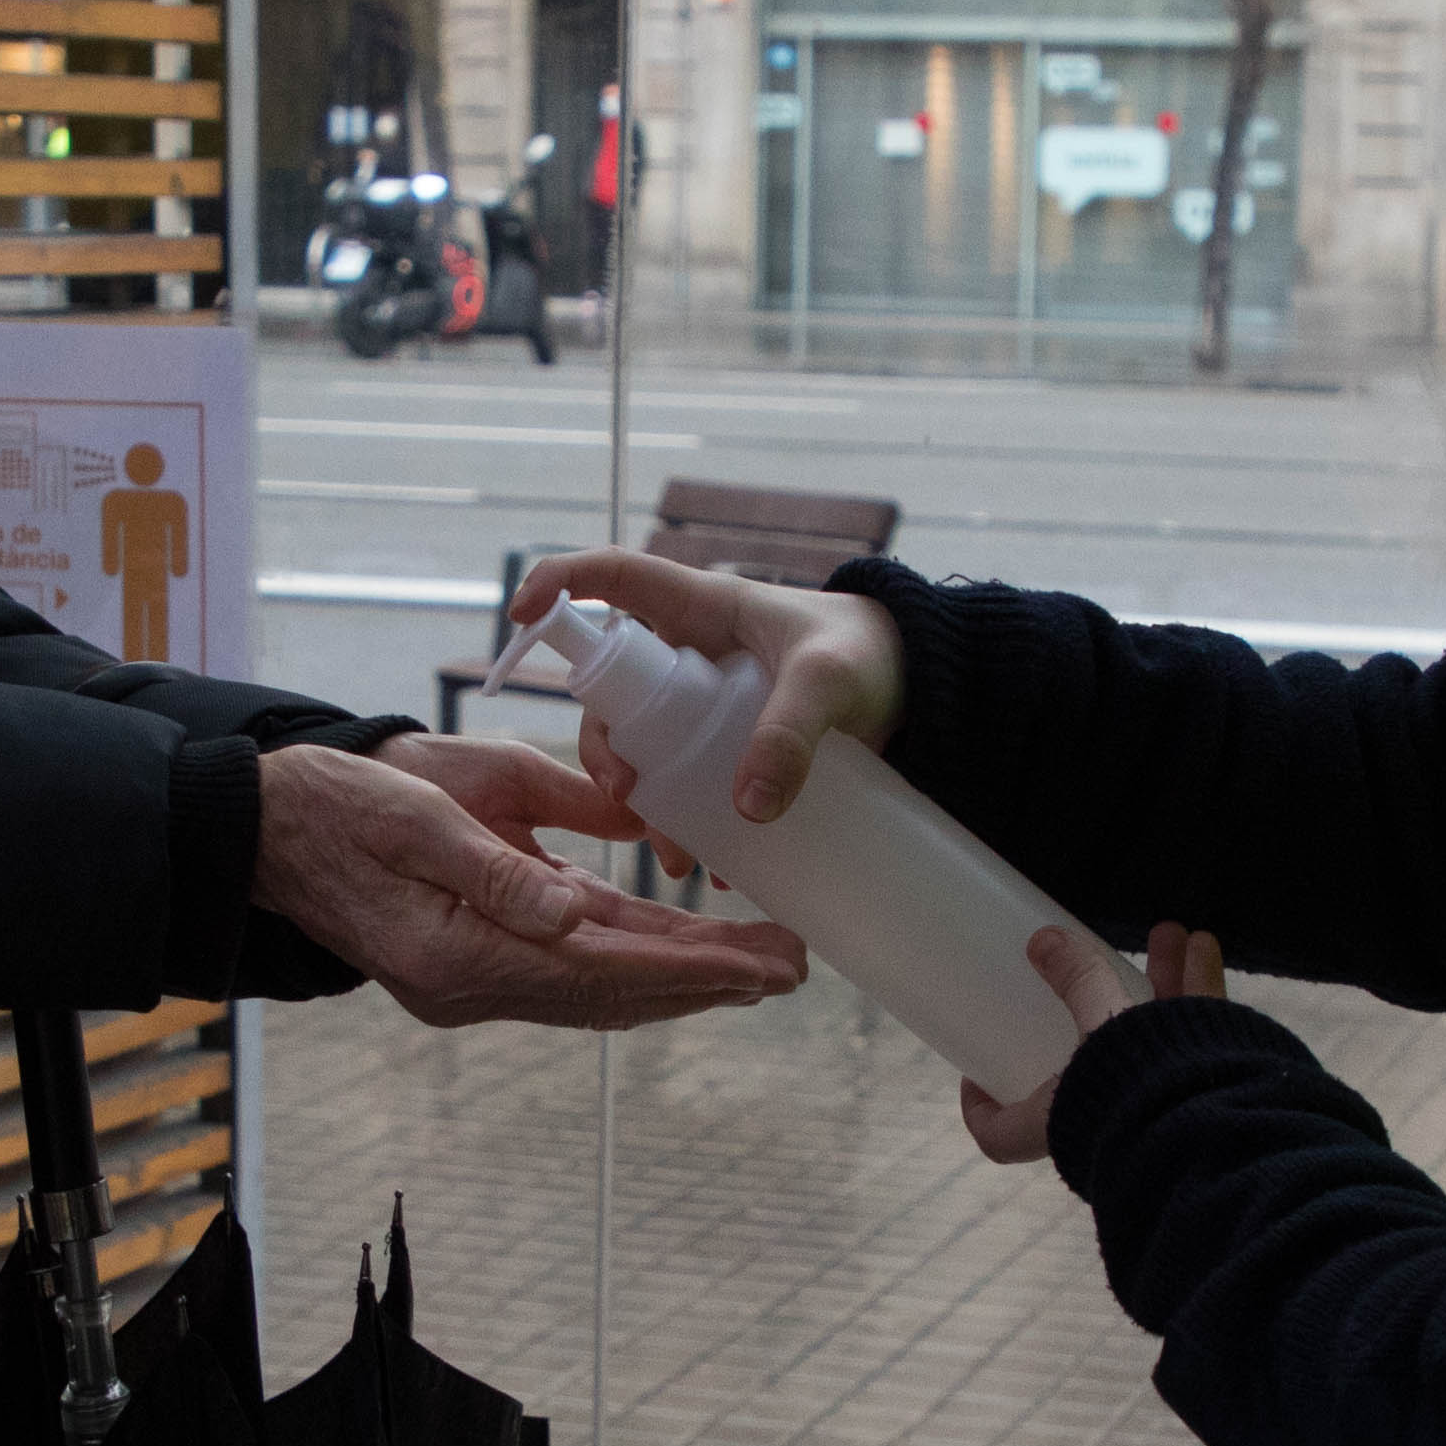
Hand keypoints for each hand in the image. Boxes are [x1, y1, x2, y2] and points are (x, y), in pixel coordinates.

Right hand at [254, 739, 807, 1033]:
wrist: (267, 827)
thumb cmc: (342, 803)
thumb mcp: (420, 812)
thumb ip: (498, 866)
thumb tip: (577, 913)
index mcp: (459, 953)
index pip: (601, 970)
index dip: (689, 968)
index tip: (763, 966)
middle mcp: (471, 986)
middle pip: (612, 993)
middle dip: (705, 980)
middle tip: (791, 967)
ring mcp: (469, 983)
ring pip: (598, 989)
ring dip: (678, 977)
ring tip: (758, 964)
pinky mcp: (471, 964)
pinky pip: (569, 972)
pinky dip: (631, 962)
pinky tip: (681, 950)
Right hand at [506, 546, 905, 868]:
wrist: (925, 688)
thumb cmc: (874, 655)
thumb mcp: (832, 684)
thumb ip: (791, 734)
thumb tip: (745, 807)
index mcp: (702, 608)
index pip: (615, 578)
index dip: (561, 584)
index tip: (520, 614)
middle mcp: (691, 652)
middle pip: (614, 692)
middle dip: (607, 749)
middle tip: (628, 797)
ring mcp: (706, 703)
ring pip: (646, 748)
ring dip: (648, 804)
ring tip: (680, 857)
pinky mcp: (730, 745)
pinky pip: (689, 783)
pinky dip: (694, 825)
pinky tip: (720, 867)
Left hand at [963, 922, 1223, 1163]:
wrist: (1217, 1132)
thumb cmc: (1136, 1090)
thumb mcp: (1098, 1024)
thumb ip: (1077, 981)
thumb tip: (1042, 940)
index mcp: (1056, 1125)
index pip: (1002, 1138)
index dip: (983, 1110)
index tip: (976, 1074)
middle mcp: (1103, 1124)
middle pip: (1091, 1060)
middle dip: (1097, 1004)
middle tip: (1090, 970)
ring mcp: (1156, 1108)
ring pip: (1154, 1036)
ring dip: (1162, 984)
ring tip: (1167, 937)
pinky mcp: (1204, 1093)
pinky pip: (1196, 1036)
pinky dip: (1200, 989)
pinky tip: (1202, 947)